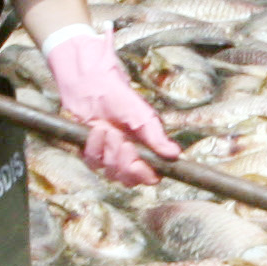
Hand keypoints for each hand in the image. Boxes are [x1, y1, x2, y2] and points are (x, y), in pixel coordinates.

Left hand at [42, 28, 179, 188]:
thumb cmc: (120, 97)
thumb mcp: (143, 116)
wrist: (93, 85)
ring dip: (110, 151)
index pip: (150, 176)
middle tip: (125, 143)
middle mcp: (128, 157)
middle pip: (129, 180)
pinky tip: (97, 129)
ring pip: (110, 172)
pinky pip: (92, 161)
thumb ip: (157, 137)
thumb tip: (175, 154)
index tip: (138, 163)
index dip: (145, 175)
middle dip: (125, 163)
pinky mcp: (91, 153)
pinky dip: (94, 146)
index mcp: (146, 150)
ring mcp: (109, 157)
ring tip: (110, 130)